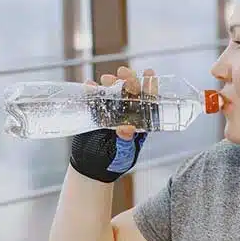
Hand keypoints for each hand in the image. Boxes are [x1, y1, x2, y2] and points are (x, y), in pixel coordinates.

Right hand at [69, 66, 155, 183]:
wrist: (91, 168)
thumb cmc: (112, 163)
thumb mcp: (122, 154)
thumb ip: (125, 141)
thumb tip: (127, 129)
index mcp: (139, 123)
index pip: (148, 102)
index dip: (150, 87)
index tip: (149, 74)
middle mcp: (126, 114)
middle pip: (131, 92)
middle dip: (128, 79)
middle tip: (123, 72)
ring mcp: (111, 112)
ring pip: (113, 91)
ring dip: (110, 82)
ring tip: (106, 79)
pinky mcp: (95, 113)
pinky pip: (94, 99)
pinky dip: (91, 91)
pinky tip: (89, 86)